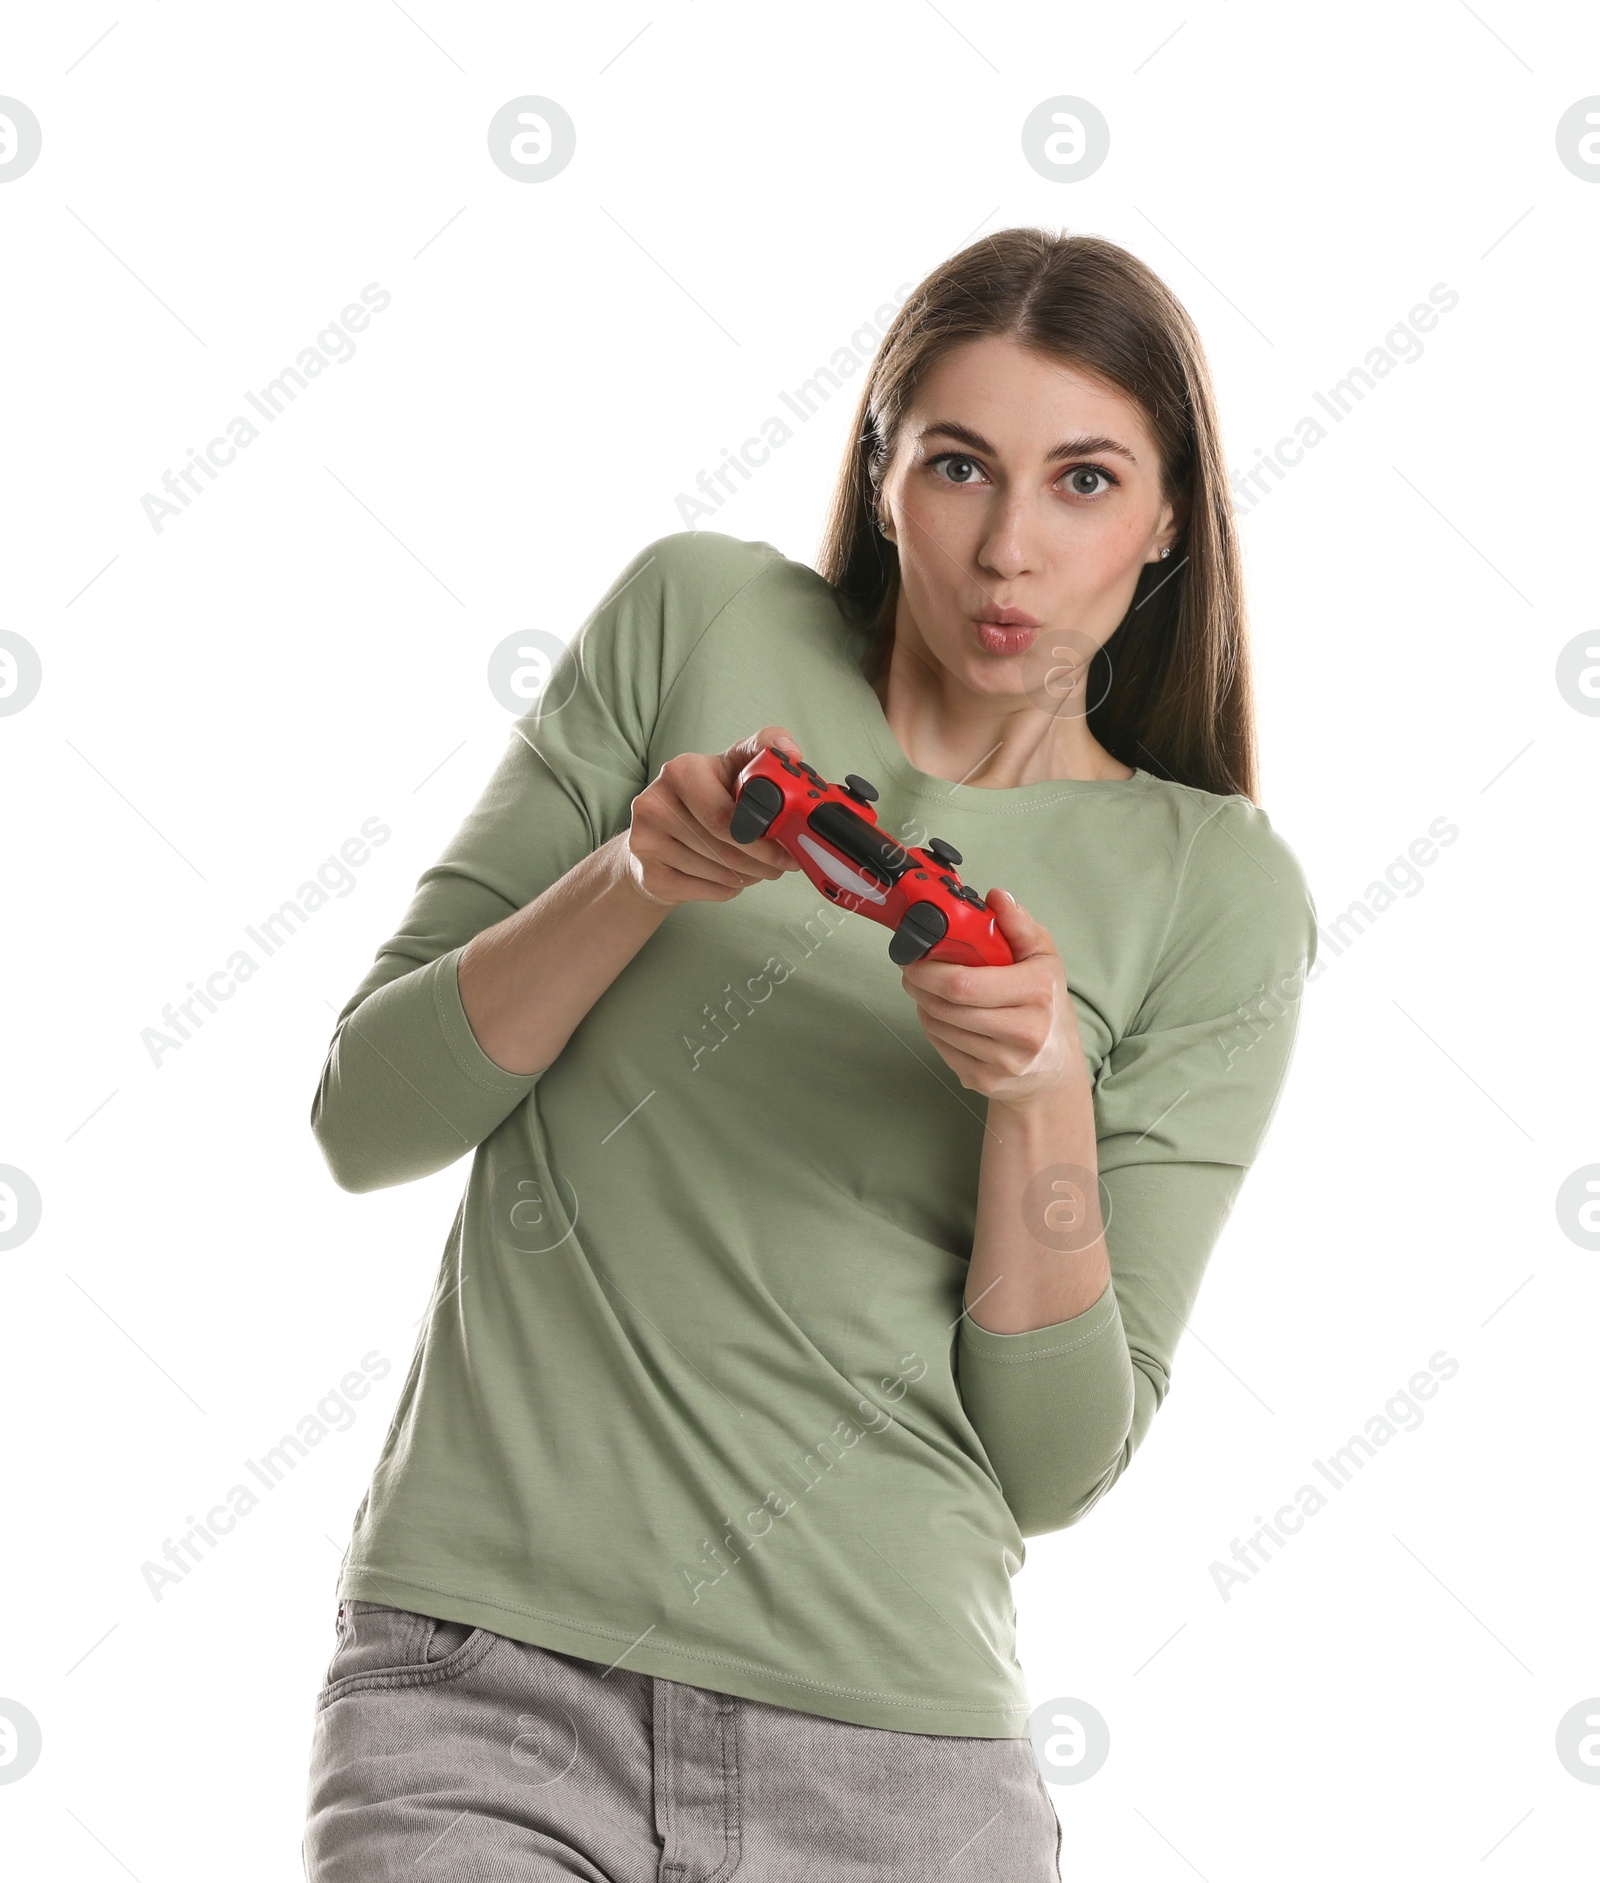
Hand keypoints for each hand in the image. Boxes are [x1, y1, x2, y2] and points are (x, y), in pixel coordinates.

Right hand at [619, 725, 804, 907]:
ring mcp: (646, 841)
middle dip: (762, 861)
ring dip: (749, 875)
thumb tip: (790, 751)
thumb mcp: (731, 765)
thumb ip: (762, 751)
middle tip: (780, 865)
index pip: (727, 816)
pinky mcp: (648, 875)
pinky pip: (706, 891)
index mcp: (681, 771)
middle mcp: (656, 803)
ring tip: (755, 867)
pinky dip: (728, 888)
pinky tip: (729, 876)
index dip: (765, 837)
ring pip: (720, 872)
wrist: (657, 836)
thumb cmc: (705, 799)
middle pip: (726, 848)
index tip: (788, 848)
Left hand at [898, 890, 1084, 1106]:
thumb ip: (1020, 925)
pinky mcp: (984, 1081)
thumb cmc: (1046, 1004)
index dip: (931, 968)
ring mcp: (1004, 1062)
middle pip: (947, 1005)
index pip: (966, 983)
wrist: (1055, 1068)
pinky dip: (932, 1026)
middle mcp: (1025, 1031)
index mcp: (1038, 992)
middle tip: (912, 969)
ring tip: (928, 989)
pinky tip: (941, 1014)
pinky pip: (941, 1047)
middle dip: (920, 983)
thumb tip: (996, 897)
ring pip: (939, 1026)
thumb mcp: (1044, 958)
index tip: (918, 954)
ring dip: (923, 1003)